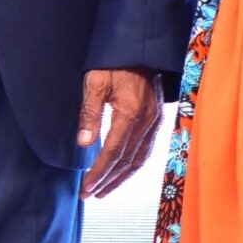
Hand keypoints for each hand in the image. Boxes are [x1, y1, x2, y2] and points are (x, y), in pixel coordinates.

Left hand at [77, 67, 163, 198]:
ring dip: (122, 177)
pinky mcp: (157, 119)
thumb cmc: (115, 63)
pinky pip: (147, 149)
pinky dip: (134, 165)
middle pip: (128, 161)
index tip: (86, 187)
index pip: (113, 152)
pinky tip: (124, 171)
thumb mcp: (95, 83)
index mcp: (130, 113)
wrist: (140, 48)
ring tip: (106, 190)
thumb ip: (90, 113)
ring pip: (140, 158)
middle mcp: (146, 121)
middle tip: (90, 194)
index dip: (99, 173)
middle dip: (108, 180)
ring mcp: (155, 121)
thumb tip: (85, 143)